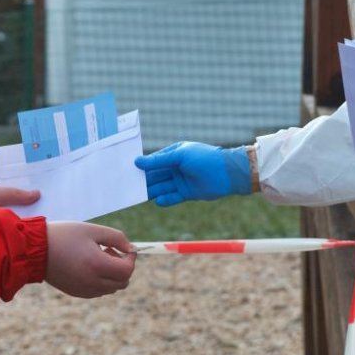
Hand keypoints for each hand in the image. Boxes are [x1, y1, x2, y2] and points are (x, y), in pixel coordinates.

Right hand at [45, 222, 135, 298]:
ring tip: (98, 256)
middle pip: (123, 282)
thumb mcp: (92, 230)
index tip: (125, 248)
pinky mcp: (76, 292)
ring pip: (112, 288)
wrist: (35, 249)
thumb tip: (131, 249)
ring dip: (113, 274)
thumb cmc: (64, 235)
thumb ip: (116, 237)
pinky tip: (90, 266)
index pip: (127, 270)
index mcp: (97, 265)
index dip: (131, 259)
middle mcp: (92, 282)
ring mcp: (84, 290)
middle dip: (123, 267)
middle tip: (110, 250)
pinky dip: (102, 281)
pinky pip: (99, 291)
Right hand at [134, 141, 250, 206]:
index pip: (153, 161)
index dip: (141, 167)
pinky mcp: (186, 193)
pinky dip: (165, 200)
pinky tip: (159, 201)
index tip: (126, 171)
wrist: (228, 173)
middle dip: (143, 181)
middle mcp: (175, 168)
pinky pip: (172, 197)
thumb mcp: (180, 156)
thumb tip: (137, 161)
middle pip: (155, 176)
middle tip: (128, 187)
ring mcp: (180, 181)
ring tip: (139, 196)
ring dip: (151, 191)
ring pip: (161, 187)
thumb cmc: (204, 158)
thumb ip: (158, 161)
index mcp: (173, 154)